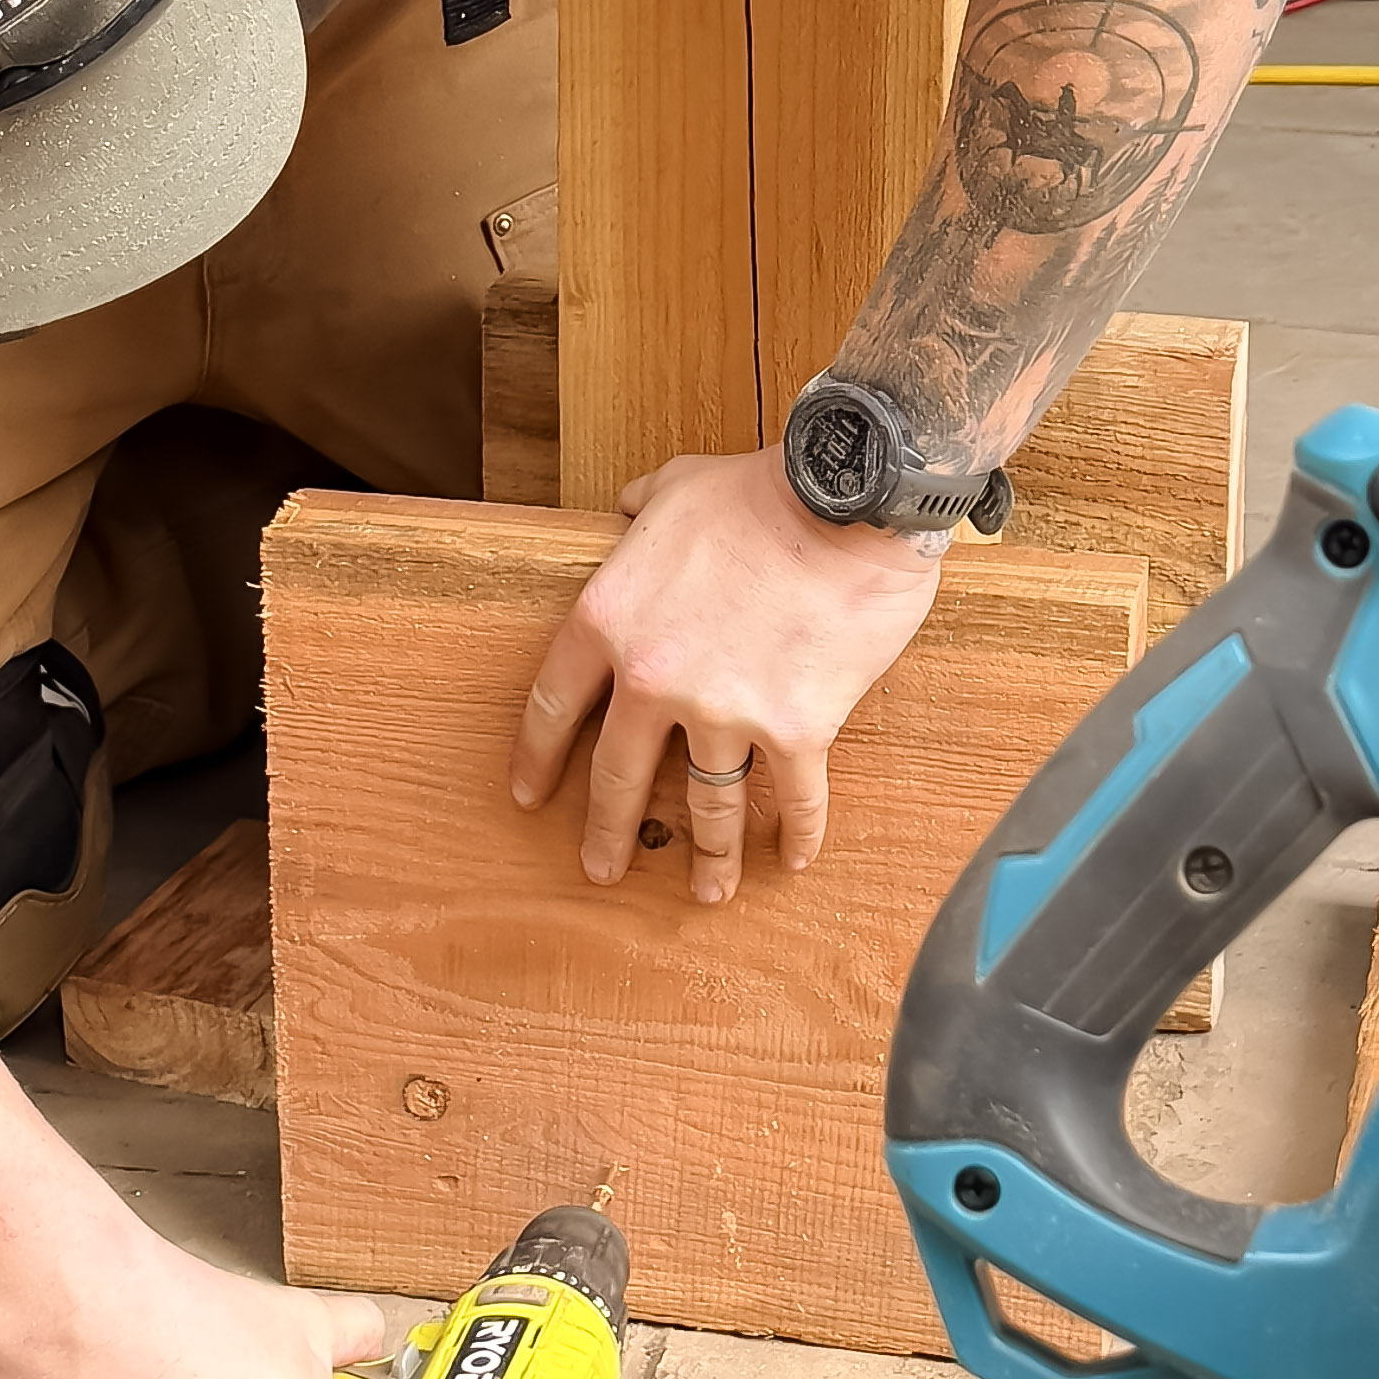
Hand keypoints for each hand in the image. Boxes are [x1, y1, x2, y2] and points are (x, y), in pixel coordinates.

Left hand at [510, 446, 948, 901]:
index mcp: (609, 620)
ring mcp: (725, 710)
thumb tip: (628, 512)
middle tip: (603, 869)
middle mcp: (655, 679)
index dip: (538, 758)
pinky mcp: (796, 728)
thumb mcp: (676, 487)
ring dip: (708, 856)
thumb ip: (640, 510)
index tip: (529, 796)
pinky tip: (791, 857)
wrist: (849, 497)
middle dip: (610, 831)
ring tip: (706, 892)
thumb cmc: (761, 488)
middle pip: (619, 776)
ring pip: (708, 805)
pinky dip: (796, 832)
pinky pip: (793, 797)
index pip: (555, 706)